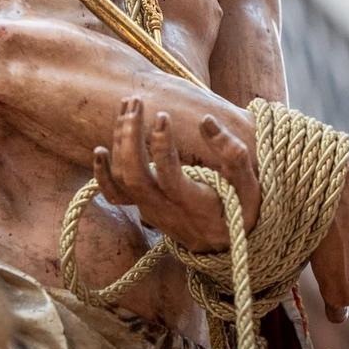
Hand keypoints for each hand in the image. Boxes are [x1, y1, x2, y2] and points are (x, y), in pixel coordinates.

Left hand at [92, 97, 260, 253]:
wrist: (225, 247)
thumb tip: (206, 120)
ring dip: (120, 140)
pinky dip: (102, 174)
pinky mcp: (143, 209)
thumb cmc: (240, 211)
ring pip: (123, 179)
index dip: (163, 146)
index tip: (163, 115)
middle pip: (135, 176)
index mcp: (195, 205)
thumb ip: (233, 155)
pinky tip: (99, 149)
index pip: (169, 177)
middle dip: (130, 136)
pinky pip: (115, 196)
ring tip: (127, 106)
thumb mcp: (248, 187)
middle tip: (136, 102)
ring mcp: (151, 211)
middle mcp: (167, 211)